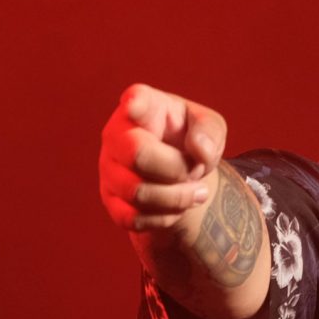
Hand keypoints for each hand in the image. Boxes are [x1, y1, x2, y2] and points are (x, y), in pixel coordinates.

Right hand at [99, 83, 226, 230]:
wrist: (179, 174)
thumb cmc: (190, 140)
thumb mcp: (209, 127)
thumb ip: (210, 131)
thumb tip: (200, 150)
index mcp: (144, 106)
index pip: (136, 100)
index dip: (134, 103)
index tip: (134, 106)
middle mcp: (117, 134)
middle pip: (138, 155)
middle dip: (178, 169)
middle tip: (196, 171)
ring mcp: (109, 169)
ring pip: (138, 192)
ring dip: (177, 197)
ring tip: (196, 192)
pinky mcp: (111, 201)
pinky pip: (134, 218)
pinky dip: (164, 217)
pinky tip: (176, 207)